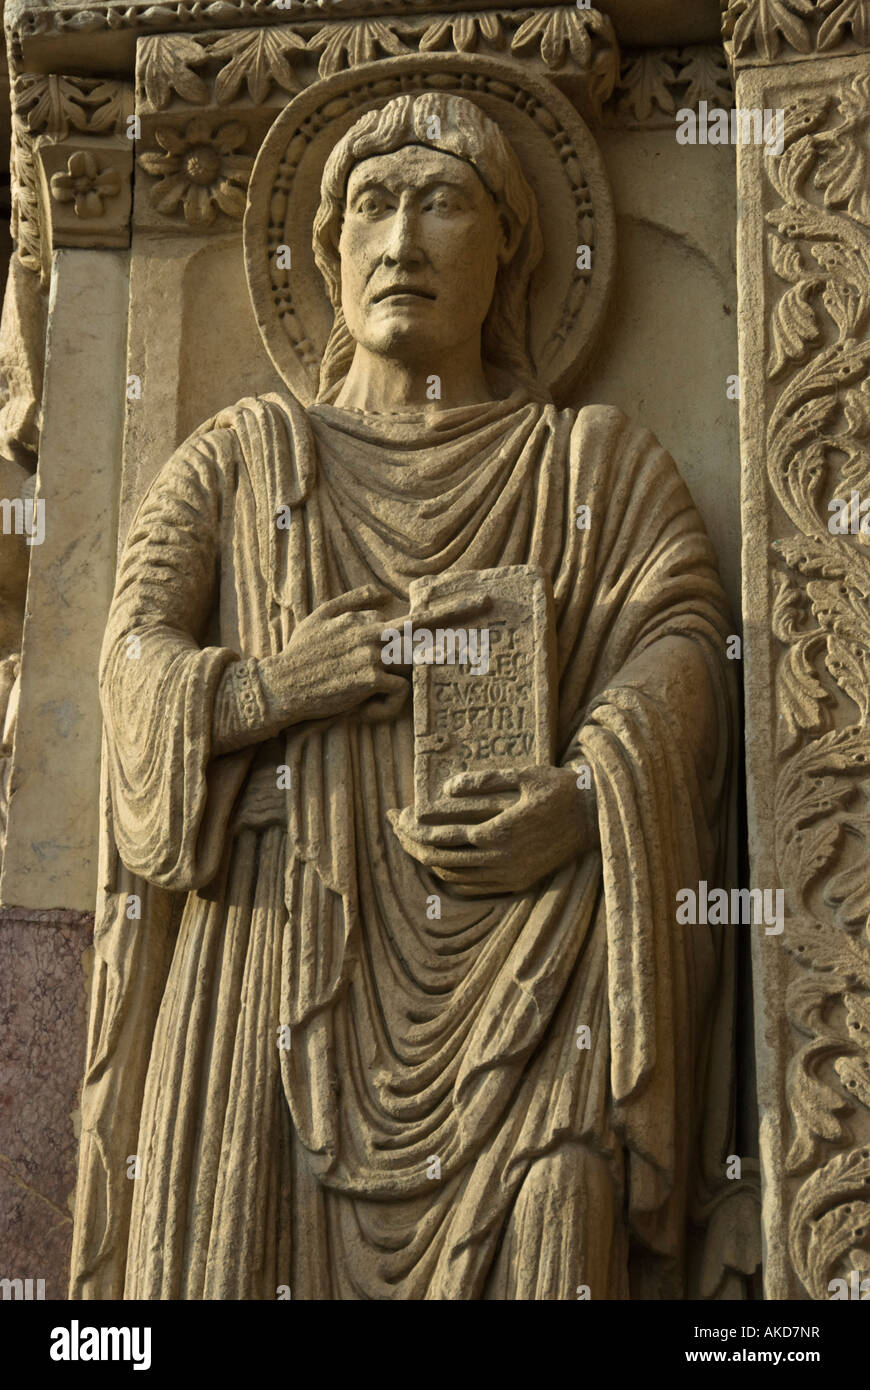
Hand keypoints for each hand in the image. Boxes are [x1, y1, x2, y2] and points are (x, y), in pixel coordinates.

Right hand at [259, 584, 409, 725]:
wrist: (282, 686)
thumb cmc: (299, 653)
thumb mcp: (320, 616)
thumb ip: (352, 600)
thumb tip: (385, 594)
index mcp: (356, 618)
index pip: (394, 625)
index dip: (388, 647)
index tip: (372, 665)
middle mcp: (368, 633)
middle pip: (412, 639)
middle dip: (411, 655)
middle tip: (388, 680)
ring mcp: (371, 655)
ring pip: (411, 662)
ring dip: (401, 679)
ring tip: (377, 696)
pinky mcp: (371, 679)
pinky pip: (401, 689)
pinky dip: (390, 704)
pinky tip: (369, 710)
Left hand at [387, 766, 597, 896]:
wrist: (596, 818)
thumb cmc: (558, 789)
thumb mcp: (522, 775)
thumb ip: (482, 781)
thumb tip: (446, 788)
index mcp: (496, 832)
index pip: (438, 835)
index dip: (412, 826)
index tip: (397, 812)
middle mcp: (499, 860)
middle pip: (438, 858)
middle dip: (411, 843)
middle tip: (395, 827)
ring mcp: (509, 875)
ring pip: (452, 876)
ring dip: (427, 860)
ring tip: (412, 842)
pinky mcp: (518, 883)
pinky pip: (473, 887)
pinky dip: (450, 875)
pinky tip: (442, 861)